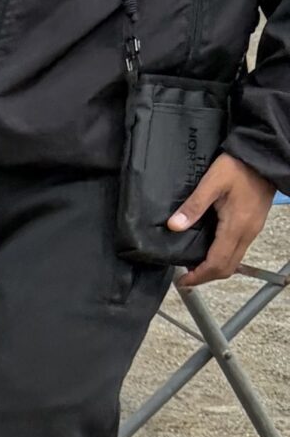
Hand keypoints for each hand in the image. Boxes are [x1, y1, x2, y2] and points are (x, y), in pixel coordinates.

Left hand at [173, 153, 276, 287]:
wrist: (263, 155)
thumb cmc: (238, 166)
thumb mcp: (212, 182)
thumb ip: (193, 205)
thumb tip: (174, 226)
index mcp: (236, 226)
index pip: (218, 263)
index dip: (199, 276)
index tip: (182, 282)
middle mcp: (248, 232)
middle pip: (228, 267)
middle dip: (206, 277)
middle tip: (186, 278)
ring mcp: (253, 229)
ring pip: (234, 260)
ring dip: (214, 268)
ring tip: (194, 267)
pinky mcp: (254, 224)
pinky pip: (238, 249)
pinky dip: (223, 257)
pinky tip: (208, 251)